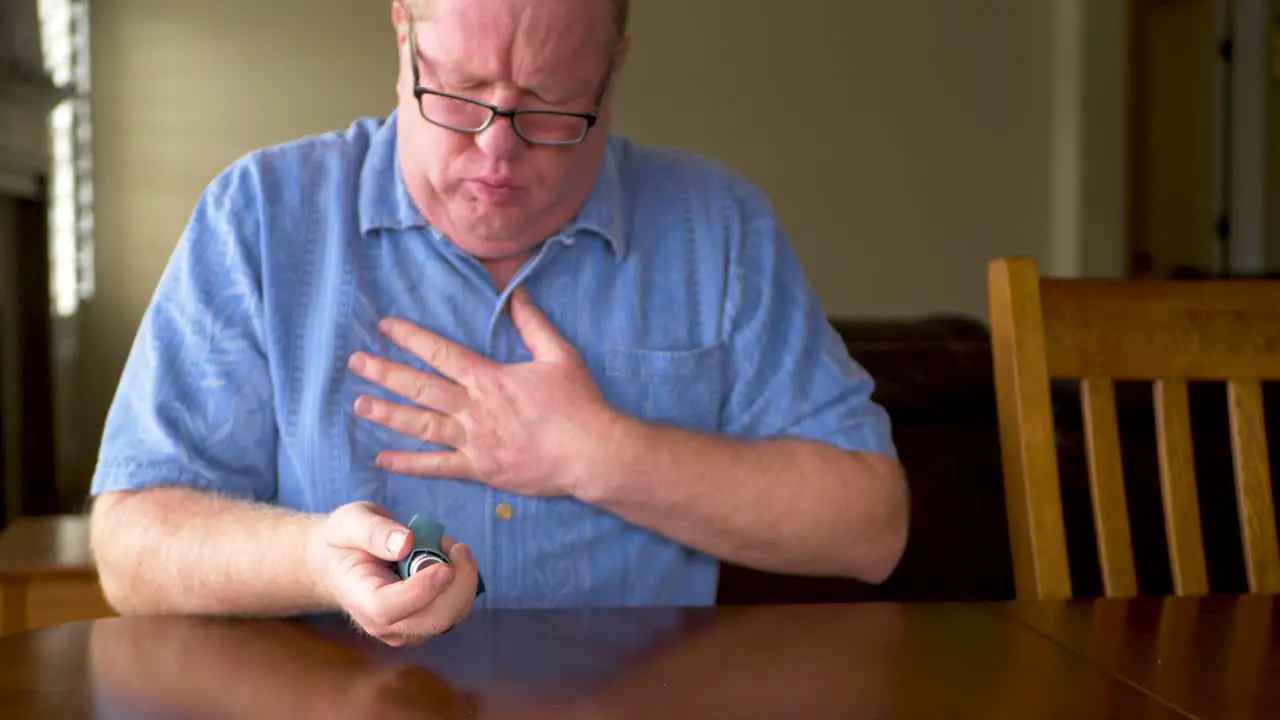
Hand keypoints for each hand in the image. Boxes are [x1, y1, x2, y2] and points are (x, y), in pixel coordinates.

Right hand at [305, 501, 477, 645]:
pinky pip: (458, 607)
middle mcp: (384, 624)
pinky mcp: (427, 622)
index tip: (445, 567)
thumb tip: (407, 543)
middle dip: (457, 581)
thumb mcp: (350, 522)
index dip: (421, 591)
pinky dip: (464, 580)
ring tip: (445, 544)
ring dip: (463, 576)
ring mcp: (408, 628)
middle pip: (434, 618)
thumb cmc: (346, 541)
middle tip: (449, 542)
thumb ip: (374, 531)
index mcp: (360, 599)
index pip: (390, 609)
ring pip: (453, 614)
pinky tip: (449, 557)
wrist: (344, 561)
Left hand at [347, 286, 617, 497]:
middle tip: (356, 363)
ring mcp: (474, 440)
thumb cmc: (578, 404)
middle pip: (420, 387)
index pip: (440, 353)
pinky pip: (437, 466)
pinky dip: (408, 463)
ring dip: (388, 414)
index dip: (410, 338)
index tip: (386, 327)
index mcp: (490, 378)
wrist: (590, 452)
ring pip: (421, 425)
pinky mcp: (480, 469)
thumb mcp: (560, 355)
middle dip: (385, 373)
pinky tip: (383, 459)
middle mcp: (474, 408)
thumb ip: (534, 324)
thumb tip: (517, 292)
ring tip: (359, 405)